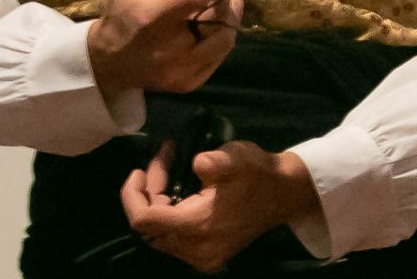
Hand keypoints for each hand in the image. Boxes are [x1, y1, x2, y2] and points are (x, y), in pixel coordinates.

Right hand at [85, 0, 243, 95]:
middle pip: (217, 19)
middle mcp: (169, 47)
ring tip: (221, 7)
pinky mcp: (190, 83)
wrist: (110, 64)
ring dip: (226, 20)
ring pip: (224, 40)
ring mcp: (181, 69)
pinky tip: (210, 30)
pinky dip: (219, 40)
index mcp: (152, 18)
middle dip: (223, 0)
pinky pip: (219, 59)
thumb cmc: (121, 15)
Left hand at [120, 140, 319, 273]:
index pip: (143, 221)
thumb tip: (198, 164)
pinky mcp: (208, 256)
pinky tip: (177, 189)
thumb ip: (216, 162)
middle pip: (149, 227)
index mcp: (199, 227)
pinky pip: (173, 238)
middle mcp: (197, 251)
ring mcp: (203, 257)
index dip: (131, 195)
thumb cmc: (258, 173)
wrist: (285, 193)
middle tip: (163, 162)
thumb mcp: (236, 159)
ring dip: (156, 201)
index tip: (139, 169)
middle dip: (146, 192)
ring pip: (158, 234)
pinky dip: (168, 212)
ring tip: (168, 171)